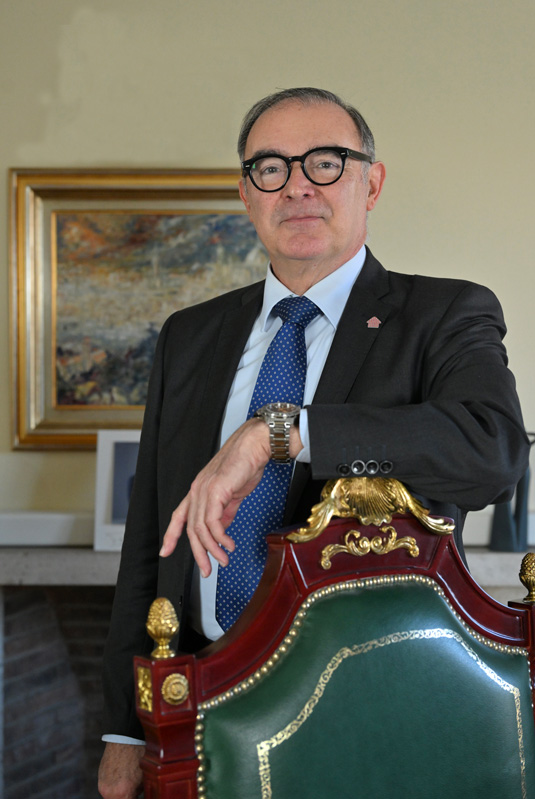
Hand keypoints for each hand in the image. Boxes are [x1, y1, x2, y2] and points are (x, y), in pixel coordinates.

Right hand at [98, 742, 143, 798]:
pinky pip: (107, 790)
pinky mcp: (99, 780)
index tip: (136, 796)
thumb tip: (137, 796)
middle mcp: (110, 792)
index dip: (134, 798)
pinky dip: (114, 788)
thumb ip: (139, 792)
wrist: (123, 739)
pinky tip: (122, 777)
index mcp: (123, 792)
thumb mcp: (143, 777)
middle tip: (134, 791)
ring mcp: (103, 787)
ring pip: (112, 798)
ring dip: (119, 794)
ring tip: (128, 782)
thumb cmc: (136, 754)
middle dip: (127, 797)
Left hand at [160, 417, 271, 577]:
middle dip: (198, 553)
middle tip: (206, 570)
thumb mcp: (231, 494)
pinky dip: (220, 538)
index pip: (179, 516)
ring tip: (223, 560)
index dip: (171, 535)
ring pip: (200, 529)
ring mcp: (204, 490)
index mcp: (198, 490)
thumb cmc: (244, 465)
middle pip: (190, 529)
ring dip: (212, 550)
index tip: (165, 551)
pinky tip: (228, 545)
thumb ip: (224, 512)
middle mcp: (196, 491)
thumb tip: (220, 530)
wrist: (254, 446)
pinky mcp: (215, 491)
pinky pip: (213, 522)